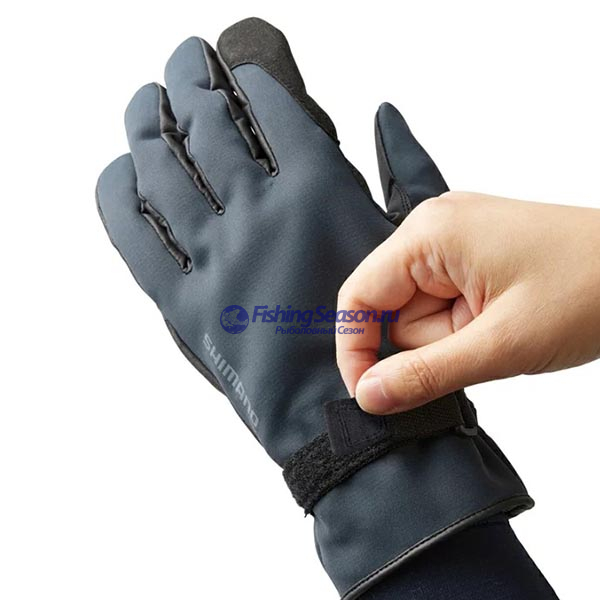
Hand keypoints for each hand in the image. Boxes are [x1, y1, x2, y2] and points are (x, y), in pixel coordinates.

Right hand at [337, 192, 599, 413]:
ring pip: (420, 312)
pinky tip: (501, 321)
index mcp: (429, 234)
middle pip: (391, 308)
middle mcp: (434, 229)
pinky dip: (465, 327)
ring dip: (453, 337)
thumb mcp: (500, 344)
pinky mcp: (472, 256)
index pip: (358, 297)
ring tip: (501, 330)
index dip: (356, 350)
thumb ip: (425, 373)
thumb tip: (369, 395)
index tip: (371, 396)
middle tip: (481, 346)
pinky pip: (443, 303)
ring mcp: (455, 240)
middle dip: (429, 343)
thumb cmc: (591, 288)